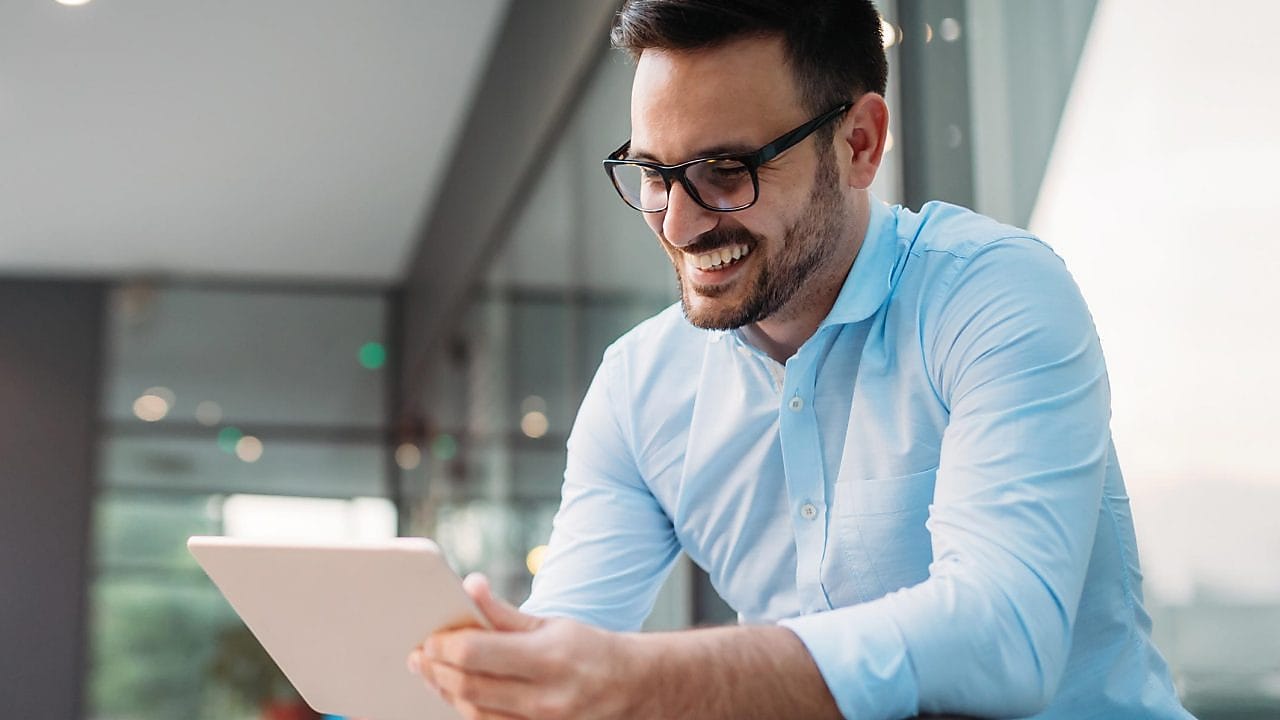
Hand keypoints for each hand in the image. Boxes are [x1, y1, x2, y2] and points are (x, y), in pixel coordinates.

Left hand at [407, 573, 639, 719]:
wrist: (631, 687)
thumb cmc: (589, 649)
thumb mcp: (551, 623)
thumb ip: (504, 612)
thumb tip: (469, 586)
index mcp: (547, 658)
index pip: (476, 654)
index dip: (444, 646)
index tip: (429, 638)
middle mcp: (544, 697)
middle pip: (468, 688)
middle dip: (436, 671)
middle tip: (419, 656)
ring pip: (474, 713)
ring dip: (445, 691)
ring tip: (431, 672)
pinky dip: (467, 708)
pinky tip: (456, 691)